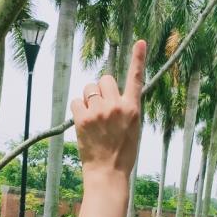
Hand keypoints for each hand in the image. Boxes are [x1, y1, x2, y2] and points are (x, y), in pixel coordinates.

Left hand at [70, 40, 145, 177]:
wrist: (108, 174)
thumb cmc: (122, 154)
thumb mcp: (133, 129)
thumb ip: (126, 109)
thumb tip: (113, 95)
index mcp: (133, 108)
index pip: (136, 79)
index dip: (138, 59)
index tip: (140, 42)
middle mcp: (117, 106)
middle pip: (104, 79)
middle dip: (101, 90)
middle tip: (102, 109)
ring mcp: (99, 111)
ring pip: (88, 89)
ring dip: (88, 99)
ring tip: (93, 118)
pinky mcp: (83, 119)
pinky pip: (76, 101)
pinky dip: (77, 109)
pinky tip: (84, 123)